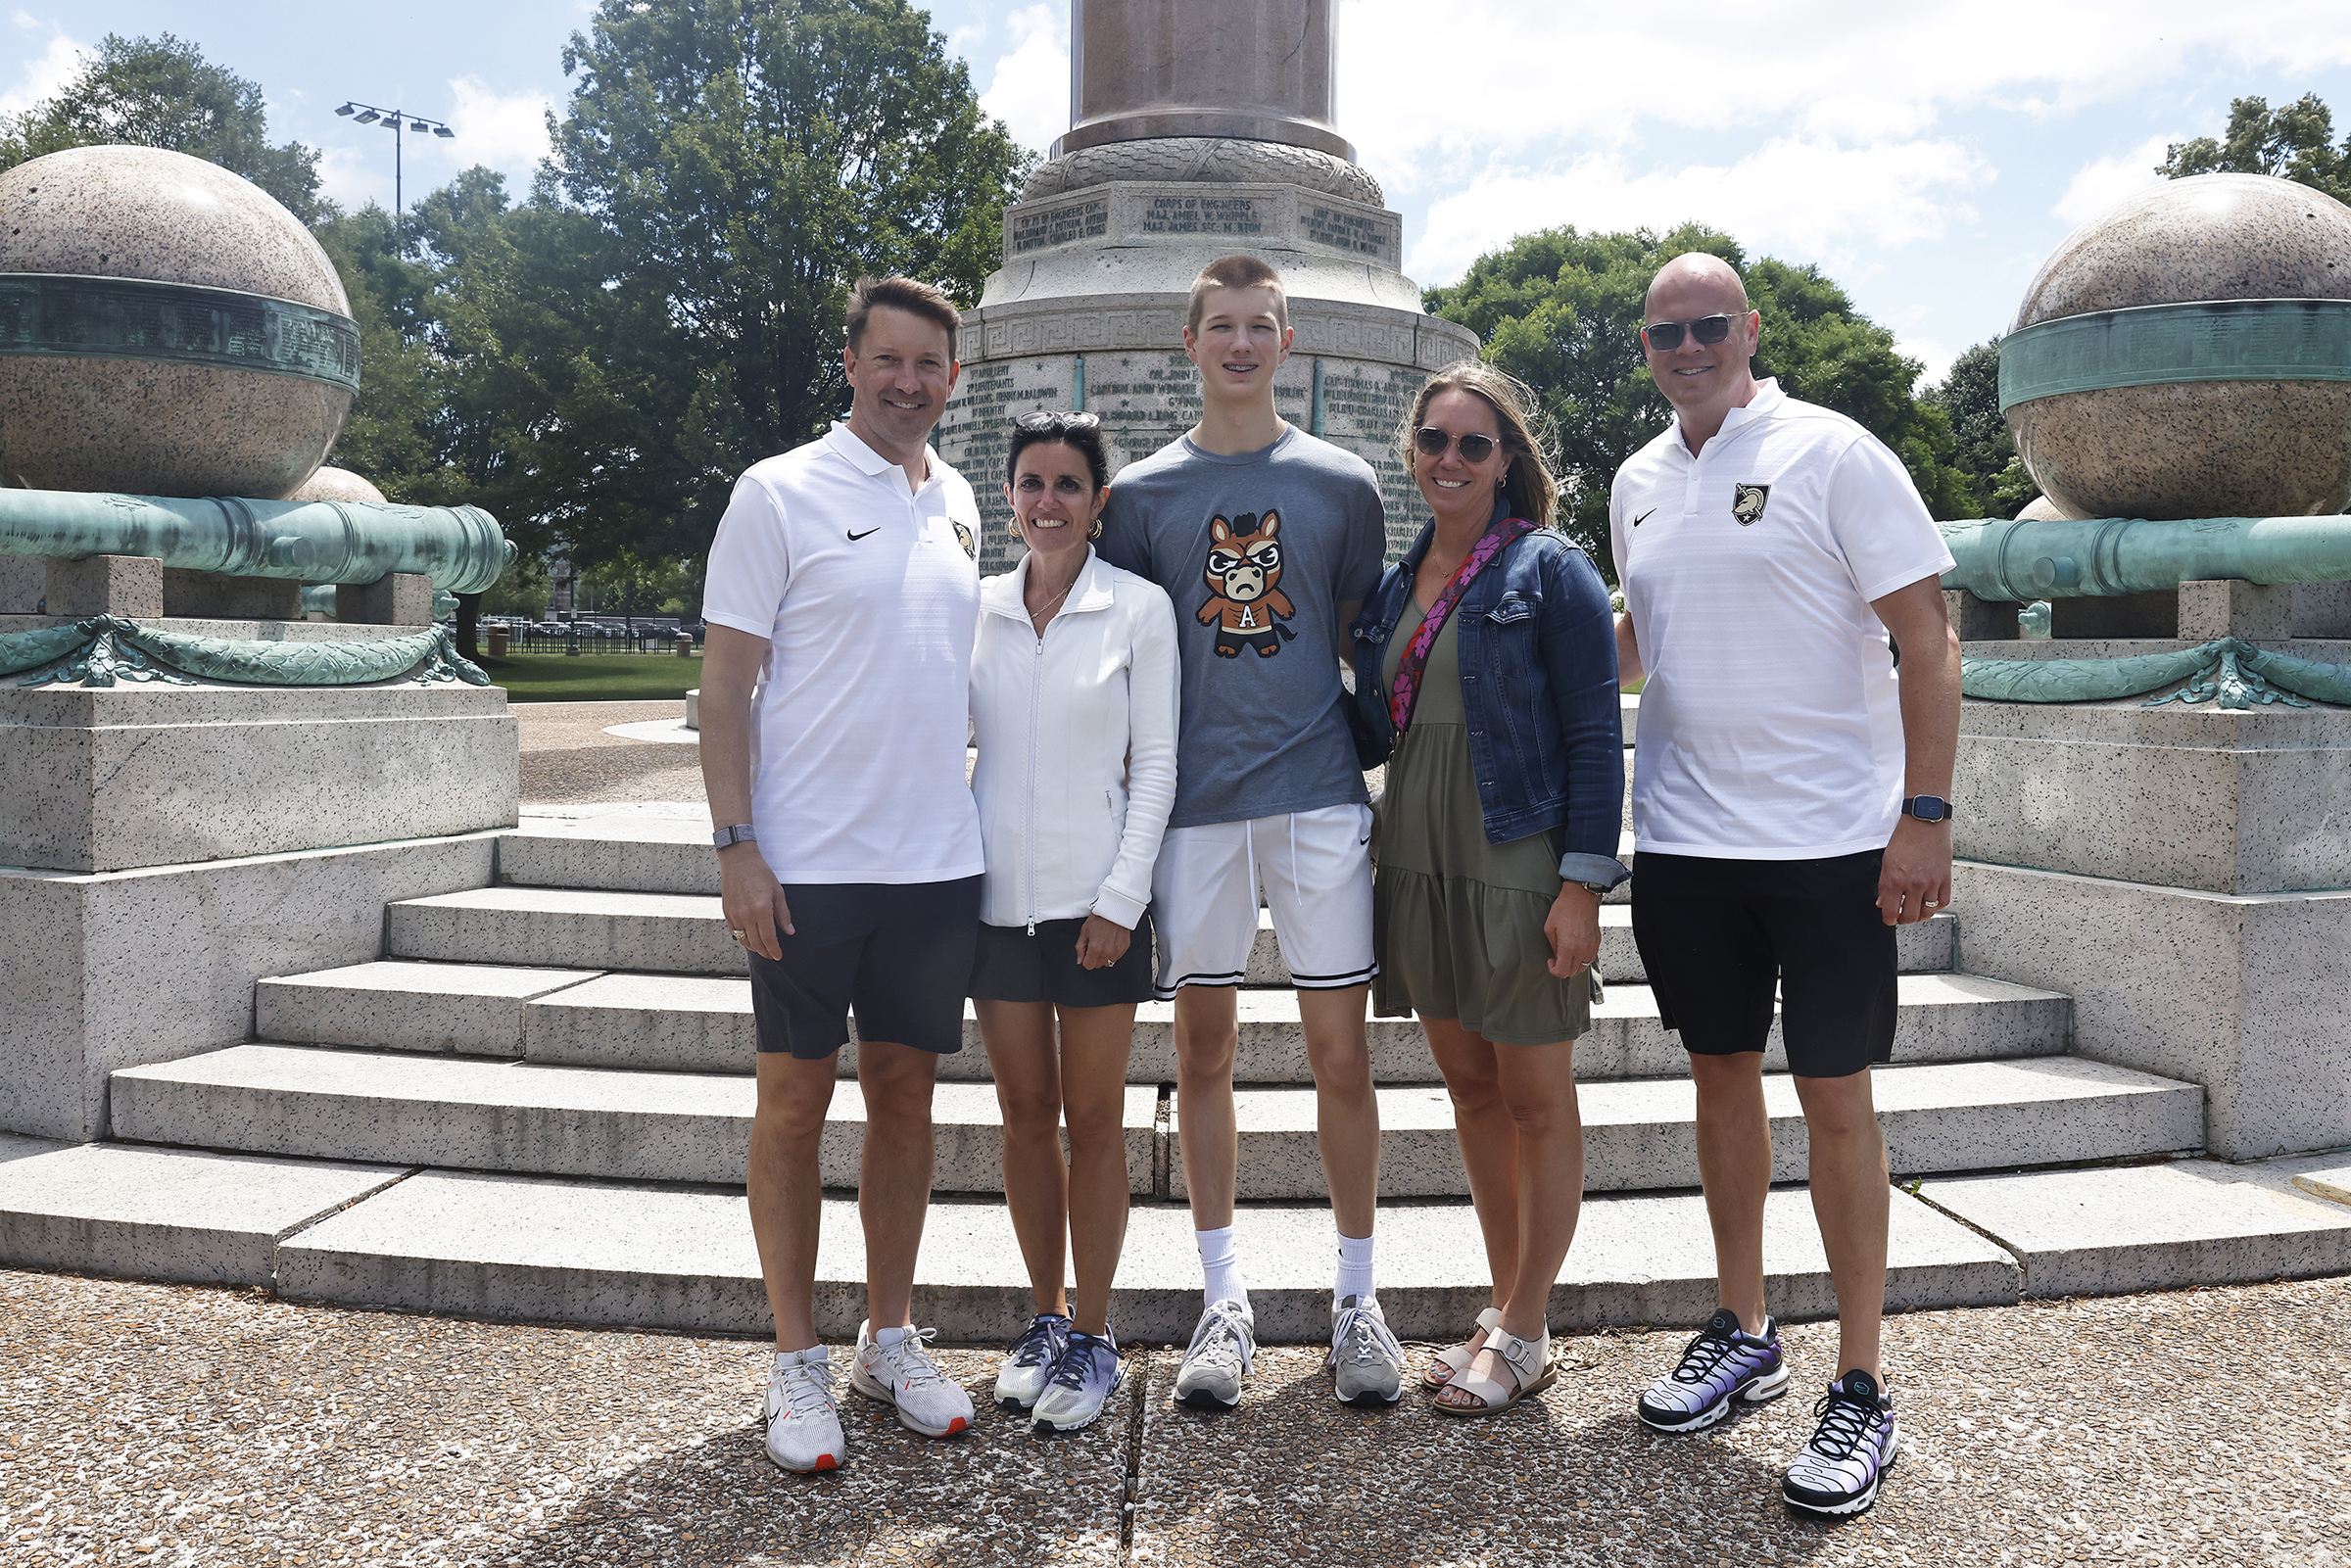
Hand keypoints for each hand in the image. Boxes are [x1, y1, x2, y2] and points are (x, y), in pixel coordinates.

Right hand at [718, 844, 791, 960]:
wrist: (739, 861)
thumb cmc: (759, 873)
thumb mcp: (778, 892)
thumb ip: (783, 914)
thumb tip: (789, 931)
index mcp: (761, 910)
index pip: (768, 938)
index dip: (774, 950)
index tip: (778, 955)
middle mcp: (746, 914)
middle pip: (755, 943)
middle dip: (765, 952)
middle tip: (772, 955)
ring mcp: (734, 914)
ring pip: (743, 940)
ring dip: (753, 947)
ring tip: (762, 948)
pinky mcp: (726, 912)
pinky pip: (733, 932)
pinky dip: (742, 938)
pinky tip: (749, 938)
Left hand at [1074, 914, 1131, 969]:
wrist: (1114, 909)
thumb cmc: (1100, 918)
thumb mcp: (1084, 931)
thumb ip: (1080, 948)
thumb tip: (1080, 960)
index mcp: (1095, 948)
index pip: (1088, 966)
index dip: (1086, 959)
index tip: (1087, 953)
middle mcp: (1107, 951)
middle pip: (1098, 965)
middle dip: (1094, 958)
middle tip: (1095, 945)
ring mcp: (1117, 950)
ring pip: (1108, 962)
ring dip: (1104, 956)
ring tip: (1103, 943)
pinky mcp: (1124, 947)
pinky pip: (1117, 957)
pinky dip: (1113, 952)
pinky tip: (1110, 942)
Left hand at [1544, 883, 1600, 978]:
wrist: (1580, 897)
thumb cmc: (1565, 908)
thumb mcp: (1550, 928)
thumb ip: (1553, 946)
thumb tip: (1556, 956)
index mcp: (1568, 947)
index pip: (1562, 972)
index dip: (1554, 970)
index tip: (1551, 963)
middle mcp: (1582, 949)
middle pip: (1573, 972)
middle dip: (1563, 968)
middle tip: (1557, 959)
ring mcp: (1591, 946)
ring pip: (1584, 966)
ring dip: (1574, 964)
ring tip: (1567, 955)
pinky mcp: (1597, 941)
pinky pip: (1591, 957)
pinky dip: (1583, 957)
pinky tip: (1576, 949)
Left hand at [1877, 815, 1951, 925]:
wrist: (1925, 823)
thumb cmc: (1905, 838)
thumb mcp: (1887, 861)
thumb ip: (1884, 885)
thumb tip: (1882, 902)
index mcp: (1896, 880)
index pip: (1891, 912)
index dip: (1889, 920)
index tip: (1889, 920)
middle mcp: (1915, 884)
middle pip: (1911, 916)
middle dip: (1904, 920)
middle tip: (1901, 917)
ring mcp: (1932, 882)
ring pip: (1928, 912)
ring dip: (1920, 916)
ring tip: (1916, 912)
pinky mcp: (1945, 878)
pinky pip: (1943, 901)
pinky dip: (1936, 907)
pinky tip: (1930, 904)